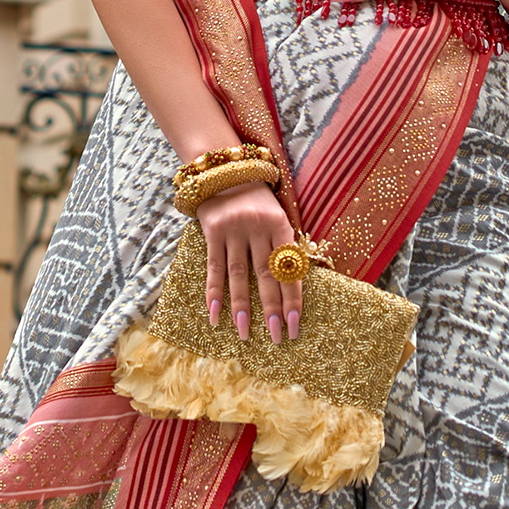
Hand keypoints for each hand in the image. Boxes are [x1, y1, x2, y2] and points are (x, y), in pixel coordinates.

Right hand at [196, 181, 301, 343]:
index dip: (293, 298)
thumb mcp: (277, 216)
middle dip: (273, 309)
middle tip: (277, 338)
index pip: (289, 268)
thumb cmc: (257, 202)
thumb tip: (293, 287)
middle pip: (267, 275)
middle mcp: (258, 227)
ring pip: (240, 275)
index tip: (295, 325)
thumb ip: (283, 247)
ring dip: (242, 307)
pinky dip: (214, 292)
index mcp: (281, 225)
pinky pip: (214, 267)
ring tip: (245, 334)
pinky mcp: (213, 231)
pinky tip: (215, 314)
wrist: (226, 170)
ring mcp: (234, 229)